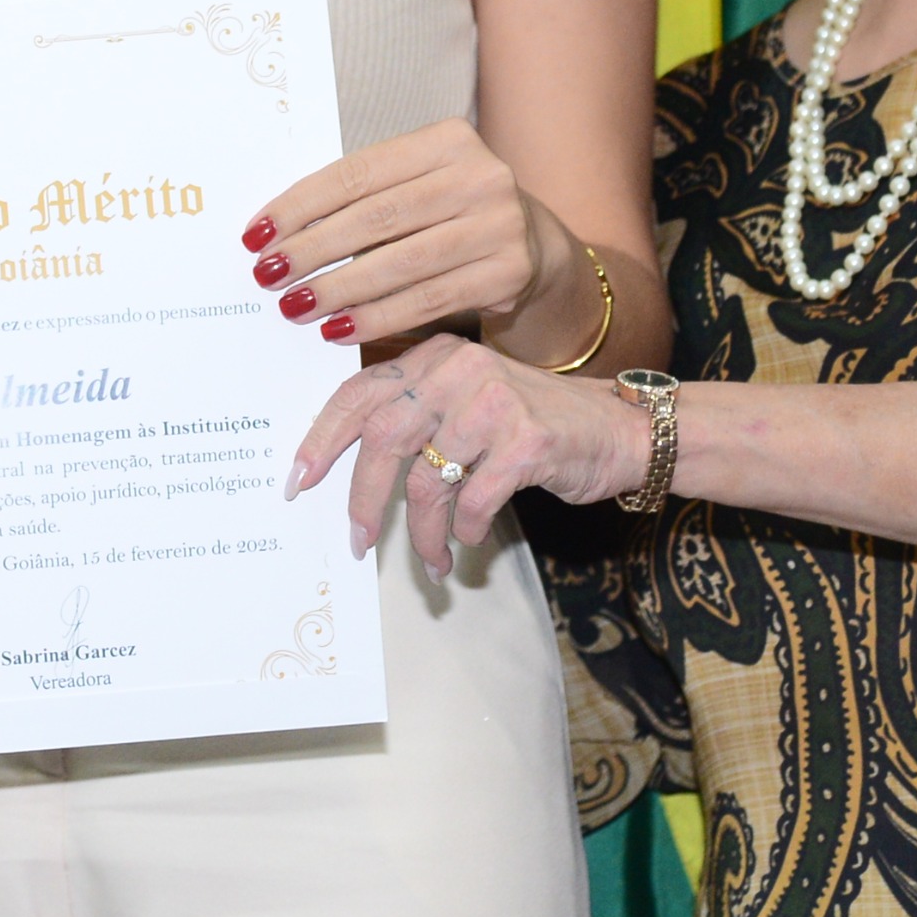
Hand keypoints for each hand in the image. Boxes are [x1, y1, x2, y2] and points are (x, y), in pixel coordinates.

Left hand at [240, 120, 555, 344]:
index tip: (256, 235)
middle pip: (376, 218)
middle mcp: (480, 175)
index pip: (356, 173)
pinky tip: (339, 328)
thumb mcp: (416, 186)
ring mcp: (500, 225)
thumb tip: (276, 234)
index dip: (300, 205)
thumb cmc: (449, 214)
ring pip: (401, 262)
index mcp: (447, 140)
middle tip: (267, 276)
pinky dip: (377, 317)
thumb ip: (362, 198)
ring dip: (339, 290)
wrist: (534, 246)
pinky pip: (428, 300)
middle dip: (311, 250)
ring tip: (295, 307)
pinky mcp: (509, 273)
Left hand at [286, 335, 644, 570]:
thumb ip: (415, 417)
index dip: (322, 438)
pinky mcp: (527, 441)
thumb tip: (346, 471)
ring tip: (431, 560)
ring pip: (428, 480)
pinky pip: (473, 500)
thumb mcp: (467, 402)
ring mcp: (494, 402)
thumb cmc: (531, 424)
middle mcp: (459, 370)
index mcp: (435, 356)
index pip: (359, 392)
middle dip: (362, 498)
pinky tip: (468, 541)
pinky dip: (465, 531)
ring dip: (421, 532)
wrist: (619, 429)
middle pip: (384, 438)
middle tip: (356, 541)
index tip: (297, 481)